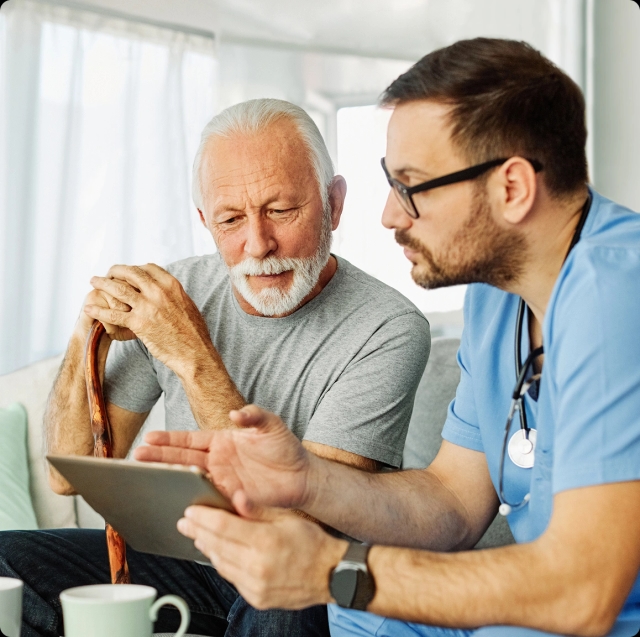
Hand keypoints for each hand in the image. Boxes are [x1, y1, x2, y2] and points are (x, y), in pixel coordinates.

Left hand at [84, 264, 212, 373]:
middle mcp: (158, 292)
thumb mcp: (187, 305)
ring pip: (118, 289)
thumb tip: (167, 292)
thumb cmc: (194, 333)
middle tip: (107, 274)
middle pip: (130, 273)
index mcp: (172, 285)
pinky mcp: (138, 324)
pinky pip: (113, 314)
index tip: (128, 273)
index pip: (148, 268)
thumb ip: (174, 295)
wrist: (194, 353)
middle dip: (115, 271)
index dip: (135, 268)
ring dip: (102, 284)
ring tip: (94, 282)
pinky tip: (89, 308)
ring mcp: (147, 307)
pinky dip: (98, 310)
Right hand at [134, 405, 311, 508]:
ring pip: (190, 478)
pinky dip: (196, 498)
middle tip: (136, 456)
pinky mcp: (231, 498)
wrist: (303, 476)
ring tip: (148, 476)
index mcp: (222, 441)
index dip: (169, 439)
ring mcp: (222, 480)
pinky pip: (210, 499)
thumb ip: (253, 415)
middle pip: (182, 458)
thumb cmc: (285, 447)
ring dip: (170, 477)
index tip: (149, 438)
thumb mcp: (270, 424)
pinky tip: (179, 499)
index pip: (190, 439)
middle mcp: (217, 461)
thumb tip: (235, 413)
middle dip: (159, 457)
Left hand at [178, 493, 346, 609]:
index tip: (190, 512)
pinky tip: (218, 554)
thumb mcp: (288, 517)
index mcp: (265, 541)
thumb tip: (236, 497)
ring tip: (198, 536)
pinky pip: (231, 579)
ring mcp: (256, 586)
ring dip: (207, 549)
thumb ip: (259, 509)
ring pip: (220, 564)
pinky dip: (222, 564)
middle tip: (185, 523)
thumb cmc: (313, 543)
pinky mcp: (257, 598)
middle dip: (198, 532)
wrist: (332, 574)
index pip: (223, 527)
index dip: (203, 518)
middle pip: (217, 546)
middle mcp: (257, 566)